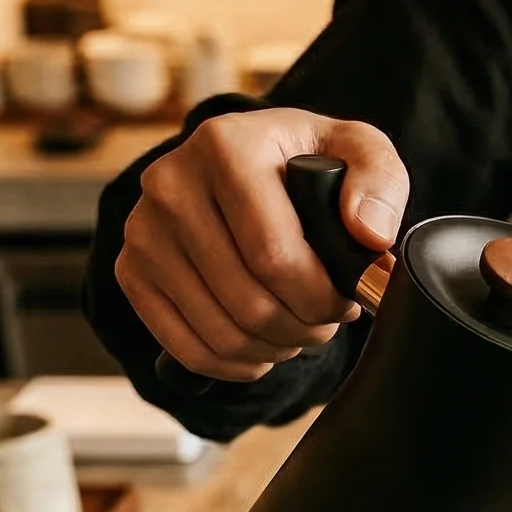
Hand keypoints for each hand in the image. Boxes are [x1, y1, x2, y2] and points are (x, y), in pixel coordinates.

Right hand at [116, 108, 407, 381]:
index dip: (321, 299)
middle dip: (303, 328)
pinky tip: (261, 348)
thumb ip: (379, 181)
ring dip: (274, 349)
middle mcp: (170, 183)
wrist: (248, 167)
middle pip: (249, 302)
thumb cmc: (308, 164)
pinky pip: (186, 348)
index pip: (274, 256)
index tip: (346, 301)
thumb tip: (368, 234)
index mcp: (224, 146)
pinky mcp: (132, 271)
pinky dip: (234, 364)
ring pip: (221, 333)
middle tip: (324, 320)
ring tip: (296, 329)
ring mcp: (143, 230)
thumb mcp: (358, 150)